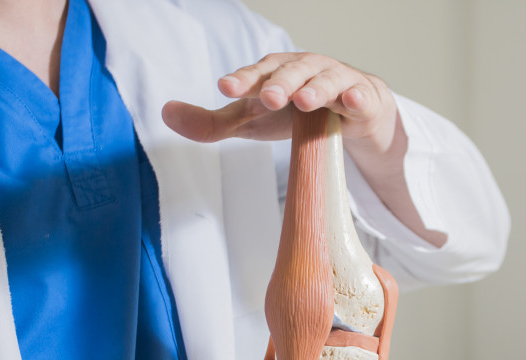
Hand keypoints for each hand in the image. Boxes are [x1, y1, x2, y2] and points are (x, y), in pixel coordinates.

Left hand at [161, 52, 397, 157]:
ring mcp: (334, 82)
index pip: (256, 74)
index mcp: (274, 73)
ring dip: (315, 89)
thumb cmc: (293, 113)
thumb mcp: (251, 120)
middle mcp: (303, 71)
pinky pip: (358, 96)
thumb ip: (211, 123)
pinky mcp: (360, 98)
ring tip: (305, 101)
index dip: (242, 79)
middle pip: (290, 73)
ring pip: (325, 80)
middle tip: (267, 99)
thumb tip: (165, 113)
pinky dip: (355, 98)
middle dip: (279, 84)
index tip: (225, 87)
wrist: (348, 115)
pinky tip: (350, 102)